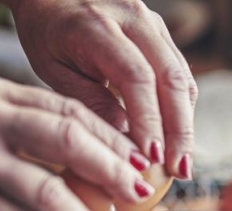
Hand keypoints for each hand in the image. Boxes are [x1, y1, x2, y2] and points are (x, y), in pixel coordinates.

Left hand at [7, 0, 197, 178]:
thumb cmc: (46, 32)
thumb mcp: (54, 69)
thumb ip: (89, 101)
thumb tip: (125, 143)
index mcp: (97, 26)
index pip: (136, 77)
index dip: (149, 120)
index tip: (152, 158)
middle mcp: (133, 18)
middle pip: (171, 78)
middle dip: (179, 130)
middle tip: (179, 170)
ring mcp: (152, 23)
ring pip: (182, 77)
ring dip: (185, 124)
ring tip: (181, 163)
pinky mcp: (160, 33)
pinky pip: (179, 74)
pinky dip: (180, 110)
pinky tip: (175, 140)